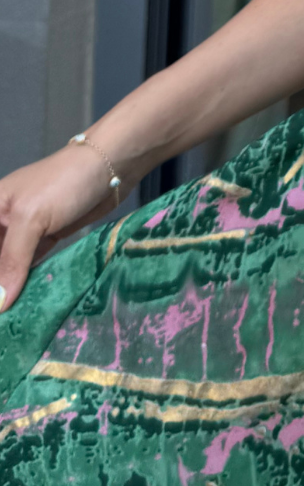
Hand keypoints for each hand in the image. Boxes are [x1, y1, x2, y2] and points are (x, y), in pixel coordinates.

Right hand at [0, 147, 118, 311]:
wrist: (110, 166)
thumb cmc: (64, 182)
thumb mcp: (30, 218)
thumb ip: (12, 260)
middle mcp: (2, 220)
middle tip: (5, 315)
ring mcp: (25, 230)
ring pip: (10, 266)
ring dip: (11, 288)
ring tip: (12, 319)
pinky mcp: (47, 238)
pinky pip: (30, 265)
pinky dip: (28, 281)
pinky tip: (27, 303)